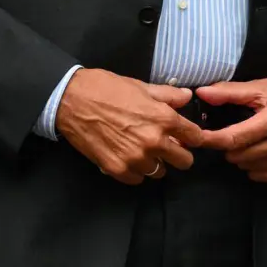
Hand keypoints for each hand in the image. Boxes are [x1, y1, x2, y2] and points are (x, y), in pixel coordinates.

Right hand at [55, 68, 202, 184]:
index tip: (187, 137)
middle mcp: (153, 141)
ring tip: (143, 150)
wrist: (72, 100)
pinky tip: (128, 157)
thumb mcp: (142, 87)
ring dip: (156, 163)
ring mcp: (135, 158)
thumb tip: (187, 96)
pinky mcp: (116, 169)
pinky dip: (135, 171)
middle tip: (168, 146)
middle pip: (184, 161)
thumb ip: (168, 95)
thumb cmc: (107, 89)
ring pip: (159, 172)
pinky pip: (137, 179)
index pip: (195, 137)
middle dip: (179, 153)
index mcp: (163, 118)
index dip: (193, 136)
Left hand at [196, 74, 266, 181]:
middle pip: (240, 155)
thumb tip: (201, 93)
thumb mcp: (263, 86)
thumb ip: (230, 92)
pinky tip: (261, 150)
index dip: (212, 140)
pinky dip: (256, 165)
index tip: (197, 138)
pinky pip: (262, 175)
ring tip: (250, 139)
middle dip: (230, 145)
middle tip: (234, 132)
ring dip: (242, 156)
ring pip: (249, 167)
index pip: (235, 137)